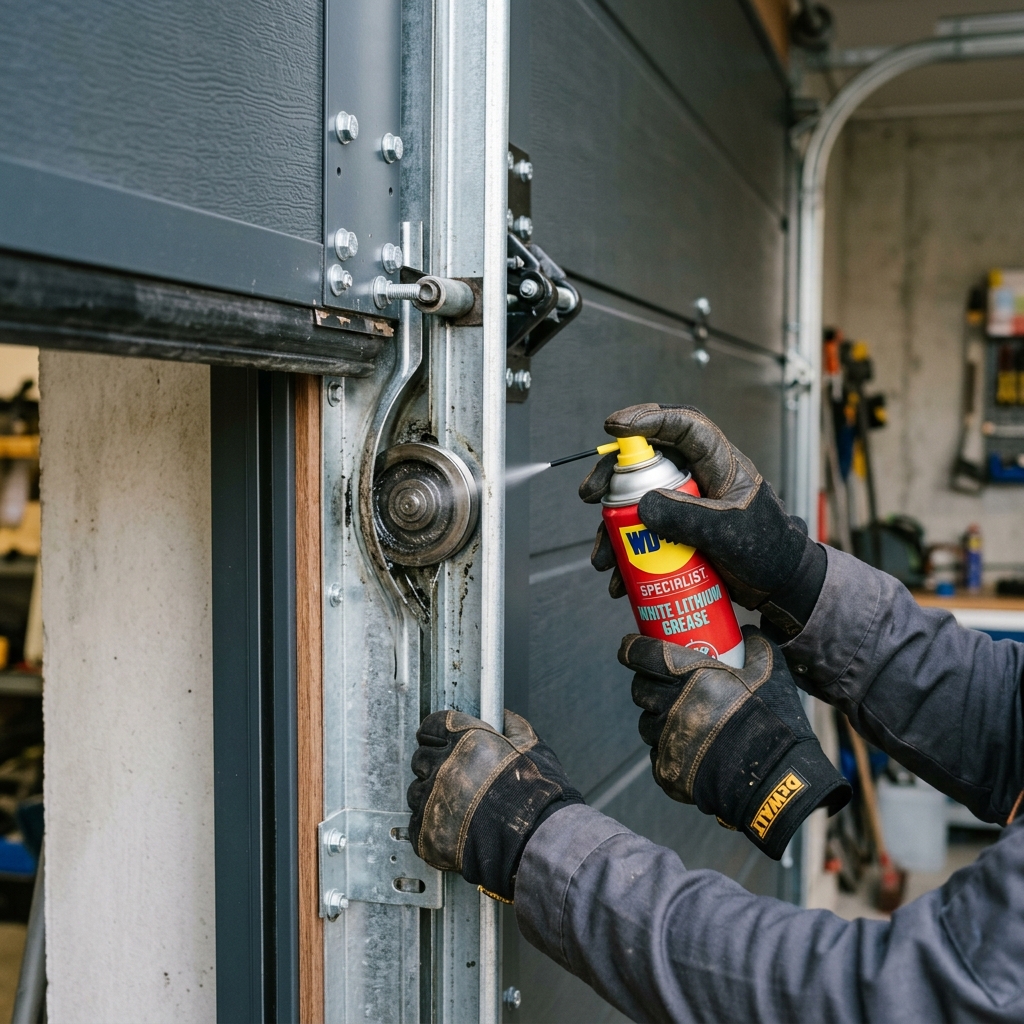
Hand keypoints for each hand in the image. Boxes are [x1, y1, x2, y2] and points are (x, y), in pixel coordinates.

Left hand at [407, 709, 582, 900]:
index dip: (437, 735)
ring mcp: (433, 801)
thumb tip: (503, 717)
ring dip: (431, 796)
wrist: (538, 842)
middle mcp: (444, 767)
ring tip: (458, 806)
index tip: (442, 742)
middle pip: (421, 758)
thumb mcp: (532, 746)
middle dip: (435, 765)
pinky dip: (431, 826)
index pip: (431, 727)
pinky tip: (453, 828)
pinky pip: (417, 824)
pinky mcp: (427, 834)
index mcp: (465, 740)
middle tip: (455, 777)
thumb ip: (511, 727)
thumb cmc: (539, 795)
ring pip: (417, 792)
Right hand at [581, 404, 823, 637]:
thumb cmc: (768, 550)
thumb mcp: (729, 531)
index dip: (648, 419)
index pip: (684, 426)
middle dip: (611, 477)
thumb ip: (688, 517)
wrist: (778, 585)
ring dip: (611, 527)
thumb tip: (642, 505)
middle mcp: (697, 477)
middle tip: (589, 495)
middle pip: (646, 461)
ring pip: (636, 500)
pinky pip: (641, 534)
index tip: (615, 428)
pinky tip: (619, 579)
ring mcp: (684, 503)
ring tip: (603, 559)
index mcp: (719, 463)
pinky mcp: (676, 530)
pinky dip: (625, 554)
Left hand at [621, 626, 849, 859]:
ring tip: (680, 718)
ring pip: (646, 722)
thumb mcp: (771, 672)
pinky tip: (688, 748)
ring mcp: (668, 741)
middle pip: (640, 689)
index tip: (630, 646)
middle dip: (646, 682)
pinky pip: (657, 754)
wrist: (777, 779)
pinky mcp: (668, 771)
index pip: (643, 655)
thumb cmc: (774, 722)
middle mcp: (673, 708)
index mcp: (692, 678)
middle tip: (661, 683)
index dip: (632, 648)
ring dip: (657, 717)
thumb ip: (755, 647)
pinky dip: (668, 749)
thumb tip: (747, 633)